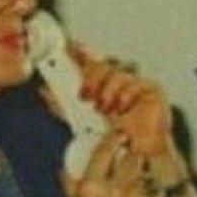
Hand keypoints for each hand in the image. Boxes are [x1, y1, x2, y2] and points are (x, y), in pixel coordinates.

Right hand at [64, 132, 166, 196]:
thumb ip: (70, 183)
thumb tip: (66, 165)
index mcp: (92, 186)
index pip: (106, 150)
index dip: (114, 138)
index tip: (120, 135)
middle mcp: (116, 189)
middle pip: (133, 157)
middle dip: (133, 157)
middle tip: (132, 162)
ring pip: (147, 173)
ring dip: (144, 176)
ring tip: (138, 187)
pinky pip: (158, 192)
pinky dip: (153, 193)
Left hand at [71, 45, 188, 187]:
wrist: (134, 151)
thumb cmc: (111, 134)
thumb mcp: (78, 117)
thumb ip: (61, 103)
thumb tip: (44, 90)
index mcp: (101, 82)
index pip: (90, 59)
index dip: (79, 50)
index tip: (68, 45)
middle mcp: (118, 79)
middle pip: (103, 62)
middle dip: (91, 77)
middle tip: (85, 95)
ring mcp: (135, 82)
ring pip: (117, 72)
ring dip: (106, 91)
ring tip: (103, 108)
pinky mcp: (152, 89)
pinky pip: (135, 83)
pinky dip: (123, 97)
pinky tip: (120, 109)